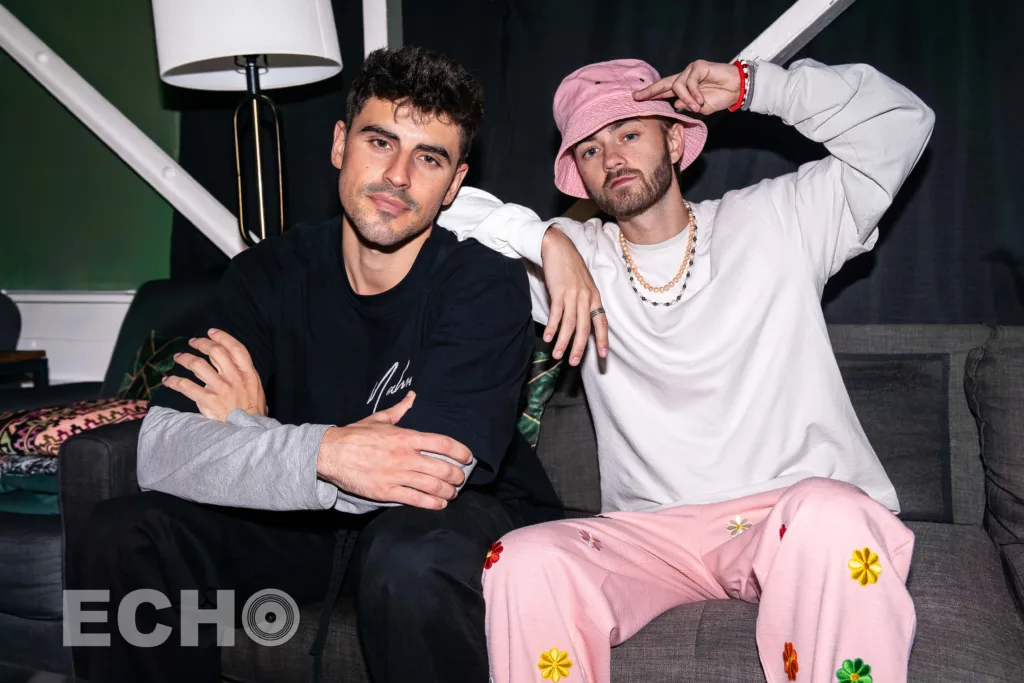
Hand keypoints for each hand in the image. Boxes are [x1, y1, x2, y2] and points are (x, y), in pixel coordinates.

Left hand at [162, 328, 266, 421]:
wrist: (248, 430)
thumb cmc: (251, 409)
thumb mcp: (253, 387)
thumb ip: (239, 372)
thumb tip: (220, 358)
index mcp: (248, 373)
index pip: (235, 348)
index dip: (222, 337)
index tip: (211, 332)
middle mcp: (234, 378)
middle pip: (215, 352)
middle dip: (201, 343)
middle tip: (192, 342)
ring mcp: (220, 389)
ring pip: (197, 365)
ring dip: (185, 358)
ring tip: (178, 357)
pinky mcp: (207, 401)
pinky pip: (186, 386)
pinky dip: (174, 381)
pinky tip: (168, 380)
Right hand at [316, 391, 474, 509]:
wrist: (330, 453)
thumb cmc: (355, 435)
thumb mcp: (379, 418)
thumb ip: (400, 409)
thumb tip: (413, 396)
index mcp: (406, 436)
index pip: (443, 443)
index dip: (461, 451)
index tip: (468, 457)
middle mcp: (405, 456)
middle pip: (442, 468)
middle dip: (457, 476)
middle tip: (461, 480)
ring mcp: (396, 474)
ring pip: (432, 486)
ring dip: (448, 492)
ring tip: (452, 493)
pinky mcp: (386, 491)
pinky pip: (415, 499)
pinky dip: (432, 504)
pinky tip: (440, 504)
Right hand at [540, 226, 608, 364]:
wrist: (558, 247)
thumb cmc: (569, 266)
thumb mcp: (583, 284)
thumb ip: (583, 301)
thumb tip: (580, 319)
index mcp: (594, 296)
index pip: (601, 321)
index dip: (603, 339)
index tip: (604, 355)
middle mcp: (586, 297)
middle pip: (585, 328)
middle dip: (580, 347)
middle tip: (574, 362)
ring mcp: (573, 295)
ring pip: (570, 324)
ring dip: (563, 341)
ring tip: (557, 355)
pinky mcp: (559, 291)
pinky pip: (556, 314)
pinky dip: (552, 327)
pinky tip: (548, 337)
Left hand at [633, 59, 740, 114]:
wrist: (737, 89)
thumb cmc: (720, 98)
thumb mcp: (700, 107)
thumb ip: (687, 105)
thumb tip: (675, 104)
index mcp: (684, 88)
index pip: (664, 90)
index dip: (651, 94)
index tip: (636, 98)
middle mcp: (685, 77)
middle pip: (663, 83)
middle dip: (650, 91)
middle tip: (638, 97)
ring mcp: (691, 71)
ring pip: (678, 86)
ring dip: (686, 98)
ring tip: (697, 105)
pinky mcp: (698, 66)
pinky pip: (689, 82)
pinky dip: (694, 93)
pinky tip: (700, 99)